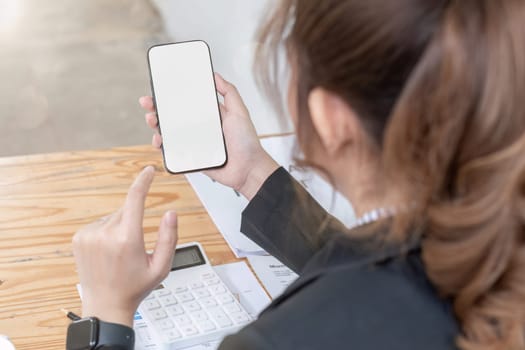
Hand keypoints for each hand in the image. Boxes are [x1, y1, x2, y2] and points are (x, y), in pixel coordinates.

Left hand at [72, 166, 177, 326]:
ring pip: (113, 217)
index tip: (149, 171)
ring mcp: (89, 235)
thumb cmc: (135, 287)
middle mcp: (105, 234)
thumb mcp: (162, 266)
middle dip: (134, 221)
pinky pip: (100, 224)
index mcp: (127, 239)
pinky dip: (106, 232)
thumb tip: (171, 212)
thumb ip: (169, 237)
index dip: (143, 181)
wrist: (105, 305)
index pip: (135, 198)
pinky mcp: (79, 238)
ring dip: (120, 227)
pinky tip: (108, 251)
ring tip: (118, 253)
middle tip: (134, 246)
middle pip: (126, 210)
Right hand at [139, 73, 278, 199]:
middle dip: (157, 108)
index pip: (186, 102)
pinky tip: (159, 140)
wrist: (249, 169)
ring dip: (156, 126)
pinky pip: (173, 151)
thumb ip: (229, 92)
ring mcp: (194, 143)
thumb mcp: (240, 112)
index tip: (160, 87)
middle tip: (148, 102)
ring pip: (169, 133)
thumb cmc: (247, 142)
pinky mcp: (191, 158)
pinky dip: (162, 146)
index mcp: (209, 116)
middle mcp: (200, 128)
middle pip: (173, 116)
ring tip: (152, 120)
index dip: (172, 95)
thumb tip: (215, 75)